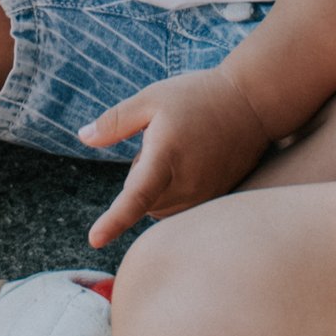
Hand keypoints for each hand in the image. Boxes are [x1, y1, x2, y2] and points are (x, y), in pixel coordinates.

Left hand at [81, 63, 274, 247]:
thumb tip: (83, 137)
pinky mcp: (217, 200)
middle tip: (162, 142)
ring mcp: (205, 195)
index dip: (114, 219)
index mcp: (167, 157)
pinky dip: (177, 191)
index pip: (136, 195)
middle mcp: (188, 184)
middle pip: (143, 201)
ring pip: (162, 207)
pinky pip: (182, 207)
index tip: (95, 239)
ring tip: (183, 150)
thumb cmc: (199, 96)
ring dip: (159, 187)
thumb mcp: (151, 99)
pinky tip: (194, 162)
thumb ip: (115, 121)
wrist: (253, 103)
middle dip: (141, 177)